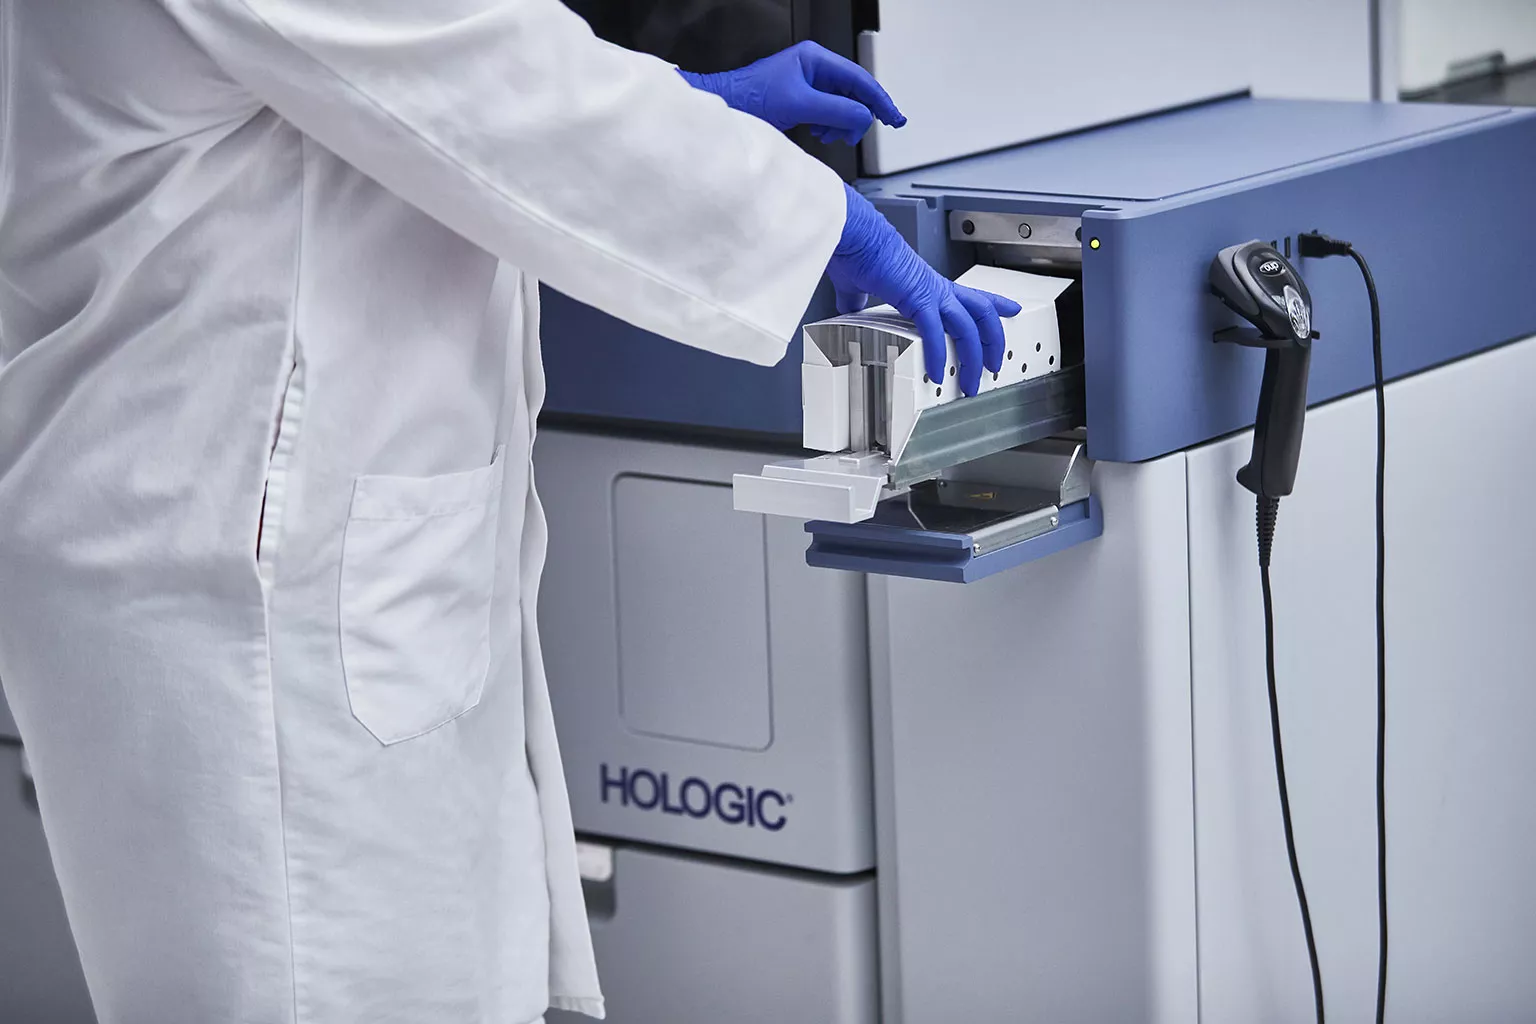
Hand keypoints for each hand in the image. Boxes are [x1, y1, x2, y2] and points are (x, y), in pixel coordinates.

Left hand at [678, 41, 904, 144]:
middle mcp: (815, 69)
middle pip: (852, 94)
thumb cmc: (751, 98)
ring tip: (826, 134)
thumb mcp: (801, 104)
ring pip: (840, 108)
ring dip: (838, 125)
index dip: (880, 101)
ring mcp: (808, 85)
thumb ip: (837, 110)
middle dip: (854, 117)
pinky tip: (817, 133)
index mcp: (817, 59)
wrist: (726, 109)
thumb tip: (864, 117)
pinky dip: (827, 127)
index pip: (860, 79)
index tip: (894, 118)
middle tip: (851, 136)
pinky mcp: (801, 101)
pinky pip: (827, 115)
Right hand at [827, 185, 1020, 396]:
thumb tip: (850, 306)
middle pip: (982, 314)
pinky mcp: (918, 298)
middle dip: (993, 342)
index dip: (995, 303)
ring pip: (969, 327)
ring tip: (969, 383)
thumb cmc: (858, 251)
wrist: (854, 236)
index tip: (1011, 309)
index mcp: (928, 284)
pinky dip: (938, 355)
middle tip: (995, 365)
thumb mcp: (861, 283)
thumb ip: (859, 299)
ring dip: (973, 358)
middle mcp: (936, 288)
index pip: (972, 295)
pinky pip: (936, 332)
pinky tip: (935, 373)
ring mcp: (931, 293)